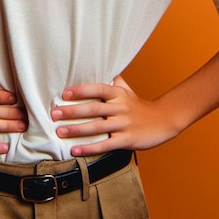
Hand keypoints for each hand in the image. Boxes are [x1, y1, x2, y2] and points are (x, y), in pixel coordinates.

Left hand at [50, 75, 179, 155]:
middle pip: (93, 109)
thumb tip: (101, 67)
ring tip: (60, 132)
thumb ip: (114, 81)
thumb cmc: (140, 105)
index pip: (97, 89)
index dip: (80, 91)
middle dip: (72, 112)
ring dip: (76, 130)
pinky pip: (105, 144)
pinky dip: (89, 148)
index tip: (64, 94)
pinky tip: (76, 151)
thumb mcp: (127, 90)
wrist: (163, 120)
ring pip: (97, 127)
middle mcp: (120, 107)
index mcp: (118, 94)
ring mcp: (123, 124)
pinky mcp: (127, 140)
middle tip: (54, 114)